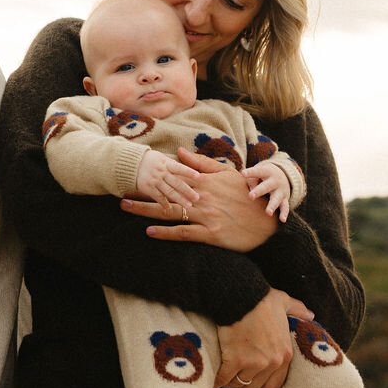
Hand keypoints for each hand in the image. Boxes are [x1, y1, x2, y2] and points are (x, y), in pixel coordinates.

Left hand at [121, 148, 276, 249]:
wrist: (268, 221)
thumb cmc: (247, 195)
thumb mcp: (227, 174)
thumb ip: (202, 163)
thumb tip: (180, 152)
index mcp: (204, 182)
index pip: (171, 177)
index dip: (150, 176)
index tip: (131, 174)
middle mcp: (202, 198)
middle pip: (165, 194)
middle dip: (141, 193)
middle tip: (118, 193)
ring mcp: (206, 216)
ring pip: (170, 212)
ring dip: (146, 211)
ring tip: (126, 208)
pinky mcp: (211, 234)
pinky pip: (184, 233)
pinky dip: (166, 233)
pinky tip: (150, 232)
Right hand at [134, 149, 200, 208]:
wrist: (130, 162)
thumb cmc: (151, 159)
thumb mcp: (162, 157)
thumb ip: (175, 164)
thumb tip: (192, 165)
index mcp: (166, 163)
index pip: (179, 167)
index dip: (189, 172)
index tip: (199, 177)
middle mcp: (161, 172)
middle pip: (176, 182)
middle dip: (187, 190)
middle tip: (197, 198)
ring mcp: (154, 181)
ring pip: (169, 191)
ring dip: (179, 199)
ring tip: (188, 206)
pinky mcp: (148, 188)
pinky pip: (158, 197)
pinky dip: (164, 203)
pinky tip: (170, 209)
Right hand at [215, 288, 312, 387]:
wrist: (240, 294)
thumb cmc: (259, 298)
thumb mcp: (284, 302)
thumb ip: (297, 310)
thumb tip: (309, 315)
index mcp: (285, 353)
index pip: (275, 382)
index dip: (261, 382)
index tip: (252, 377)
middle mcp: (272, 361)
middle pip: (256, 385)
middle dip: (244, 382)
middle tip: (234, 377)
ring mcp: (254, 362)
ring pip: (240, 383)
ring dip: (230, 382)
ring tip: (223, 377)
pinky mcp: (235, 360)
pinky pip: (224, 377)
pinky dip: (217, 380)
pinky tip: (212, 380)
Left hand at [245, 160, 291, 221]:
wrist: (283, 175)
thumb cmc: (263, 175)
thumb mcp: (258, 173)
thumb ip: (252, 181)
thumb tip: (251, 195)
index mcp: (267, 171)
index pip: (258, 171)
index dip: (251, 172)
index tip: (243, 173)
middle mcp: (275, 181)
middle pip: (267, 186)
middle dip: (259, 191)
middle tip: (250, 196)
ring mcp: (281, 190)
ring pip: (276, 198)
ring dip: (272, 205)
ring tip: (268, 213)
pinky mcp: (285, 199)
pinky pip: (285, 207)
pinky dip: (284, 213)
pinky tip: (282, 220)